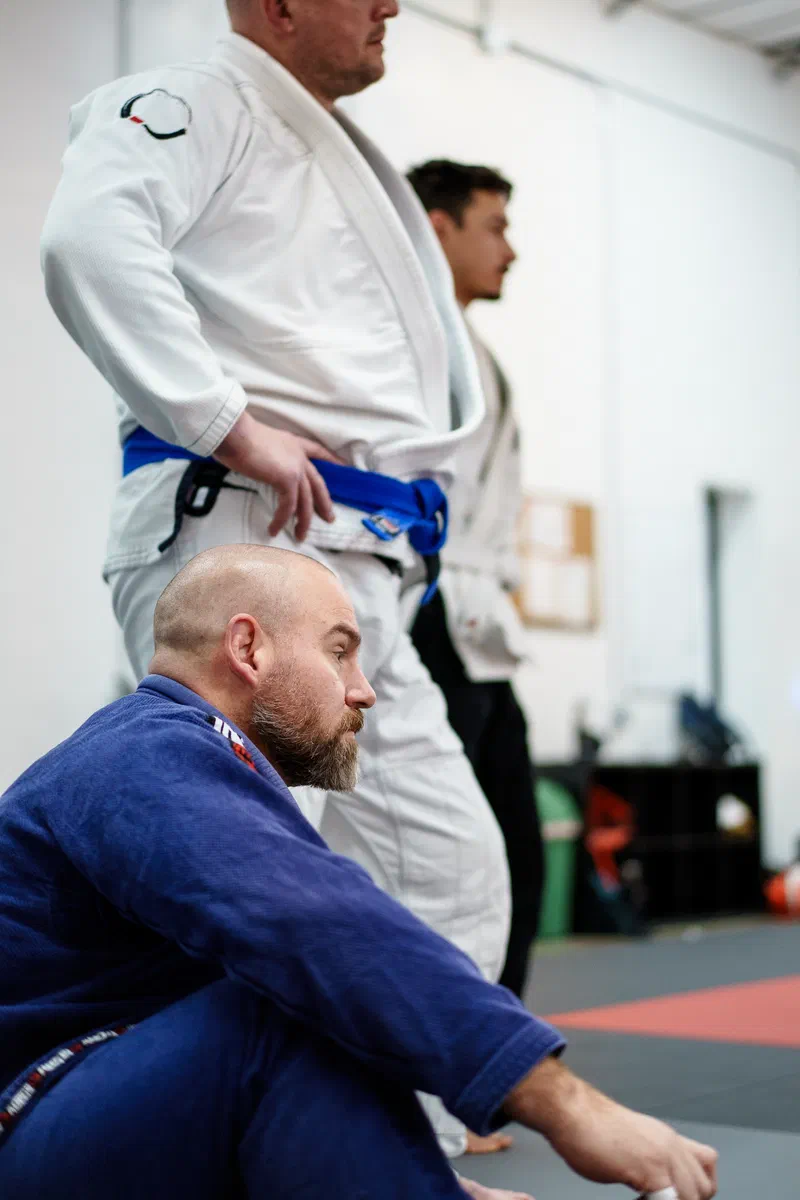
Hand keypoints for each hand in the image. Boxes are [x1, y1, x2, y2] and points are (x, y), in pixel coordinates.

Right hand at [214, 410, 341, 540]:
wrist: (235, 433)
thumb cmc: (237, 436)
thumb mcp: (259, 443)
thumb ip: (267, 455)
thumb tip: (260, 465)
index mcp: (293, 444)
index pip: (319, 451)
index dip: (332, 460)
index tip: (343, 467)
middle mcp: (298, 455)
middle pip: (317, 484)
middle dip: (324, 503)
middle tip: (329, 518)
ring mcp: (295, 468)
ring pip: (306, 501)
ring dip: (303, 522)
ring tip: (301, 536)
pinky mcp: (287, 480)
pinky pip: (288, 506)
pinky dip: (281, 520)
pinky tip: (274, 530)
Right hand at [506, 1058, 717, 1199]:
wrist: (573, 1112)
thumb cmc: (590, 1127)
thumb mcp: (632, 1140)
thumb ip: (649, 1158)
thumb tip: (654, 1183)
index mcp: (667, 1138)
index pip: (707, 1165)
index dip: (696, 1188)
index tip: (673, 1195)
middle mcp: (671, 1145)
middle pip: (704, 1188)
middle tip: (655, 1197)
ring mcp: (663, 1157)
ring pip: (694, 1196)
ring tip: (646, 1199)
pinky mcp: (652, 1171)